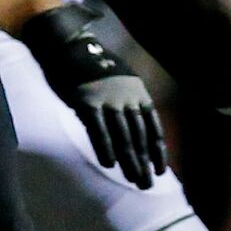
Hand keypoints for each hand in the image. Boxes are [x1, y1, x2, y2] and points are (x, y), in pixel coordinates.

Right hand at [19, 4, 167, 187]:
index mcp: (138, 92)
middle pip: (139, 136)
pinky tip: (109, 164)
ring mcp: (107, 99)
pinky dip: (104, 148)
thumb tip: (135, 130)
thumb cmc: (94, 66)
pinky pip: (98, 130)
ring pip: (122, 136)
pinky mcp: (86, 102)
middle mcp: (126, 96)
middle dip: (144, 162)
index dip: (157, 151)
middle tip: (147, 185)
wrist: (69, 45)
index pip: (153, 127)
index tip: (161, 170)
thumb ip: (128, 102)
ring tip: (133, 180)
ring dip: (129, 161)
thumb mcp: (121, 80)